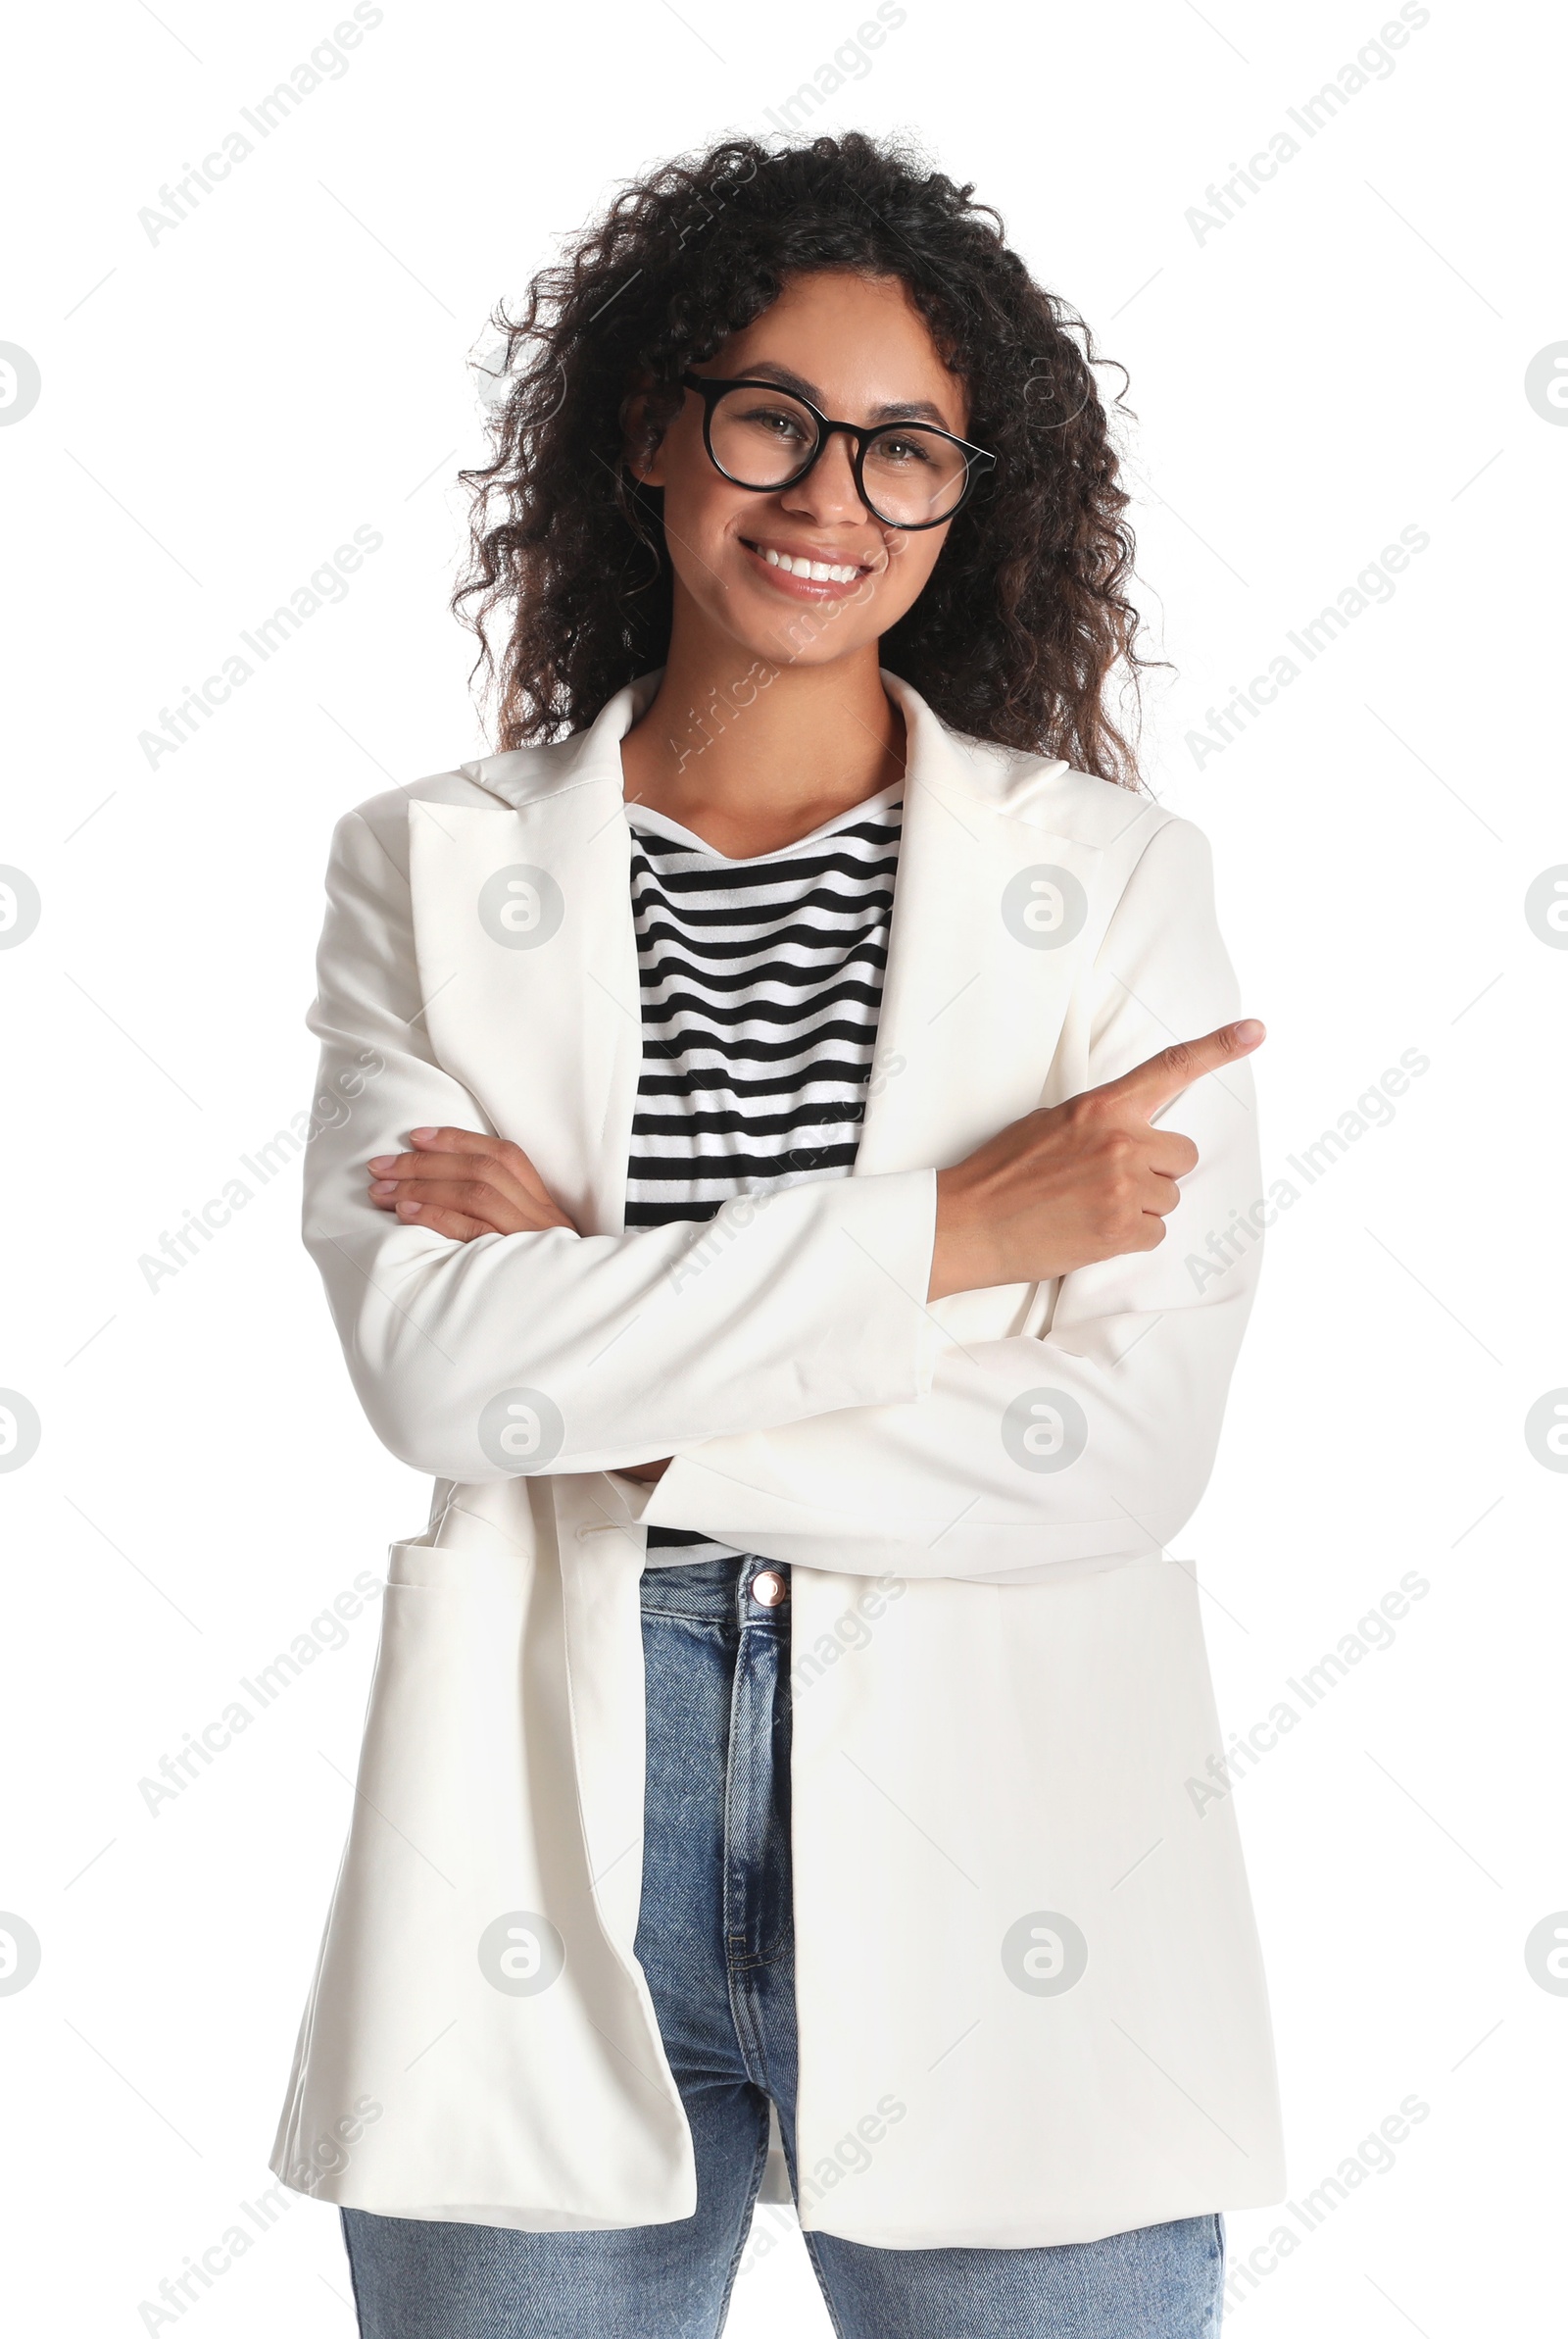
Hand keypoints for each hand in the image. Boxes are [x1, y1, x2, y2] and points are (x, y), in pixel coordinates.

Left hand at [368, 1131, 675, 1480]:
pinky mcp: (522, 1267)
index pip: (505, 1155)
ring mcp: (536, 1243)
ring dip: (423, 1184)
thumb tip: (443, 1204)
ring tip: (382, 1189)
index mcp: (547, 1209)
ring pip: (478, 1192)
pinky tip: (406, 1214)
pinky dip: (437, 1216)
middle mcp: (545, 1219)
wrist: (589, 1340)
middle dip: (425, 1162)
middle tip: (380, 1164)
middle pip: (483, 1170)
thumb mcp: (533, 1257)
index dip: (459, 1140)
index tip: (416, 1136)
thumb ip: (501, 1230)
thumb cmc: (548, 1299)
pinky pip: (476, 1231)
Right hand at [929, 1019, 1263, 1300]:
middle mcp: (1119, 1141)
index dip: (1218, 1048)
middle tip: (1110, 1184)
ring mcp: (1123, 1186)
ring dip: (1140, 1207)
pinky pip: (1155, 1234)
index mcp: (1100, 1108)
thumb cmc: (1001, 1174)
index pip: (1170, 1070)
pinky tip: (1090, 1233)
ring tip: (1090, 1209)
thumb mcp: (1048, 1125)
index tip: (1257, 1031)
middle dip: (1157, 1172)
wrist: (967, 1223)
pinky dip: (1129, 1238)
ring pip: (1169, 1198)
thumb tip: (1133, 1132)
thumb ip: (1099, 1122)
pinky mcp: (1121, 1229)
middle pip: (1182, 1155)